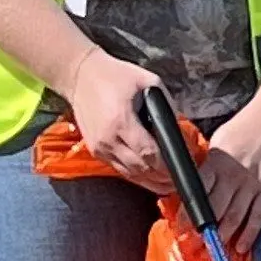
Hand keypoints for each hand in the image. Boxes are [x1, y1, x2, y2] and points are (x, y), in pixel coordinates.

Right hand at [61, 44, 169, 189]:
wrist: (80, 76)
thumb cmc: (115, 76)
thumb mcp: (148, 81)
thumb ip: (166, 106)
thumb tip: (180, 129)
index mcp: (121, 121)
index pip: (148, 153)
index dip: (166, 165)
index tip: (181, 168)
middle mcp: (108, 139)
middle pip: (140, 169)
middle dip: (161, 178)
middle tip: (178, 181)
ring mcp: (100, 147)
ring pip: (129, 174)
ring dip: (150, 182)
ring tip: (168, 185)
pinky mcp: (96, 150)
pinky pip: (119, 169)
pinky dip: (136, 175)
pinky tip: (150, 177)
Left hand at [202, 96, 260, 256]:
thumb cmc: (249, 126)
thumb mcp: (221, 140)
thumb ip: (210, 163)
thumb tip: (196, 183)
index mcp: (216, 160)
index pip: (198, 190)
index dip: (188, 212)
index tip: (181, 227)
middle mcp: (233, 174)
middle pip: (214, 208)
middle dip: (203, 229)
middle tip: (195, 246)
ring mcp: (253, 183)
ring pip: (235, 216)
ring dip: (223, 236)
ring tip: (215, 250)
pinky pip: (258, 216)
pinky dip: (249, 234)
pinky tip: (241, 247)